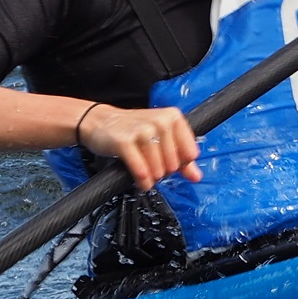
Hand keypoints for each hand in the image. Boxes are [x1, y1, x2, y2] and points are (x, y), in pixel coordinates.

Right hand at [78, 103, 202, 190]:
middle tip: (153, 166)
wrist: (100, 121)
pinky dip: (142, 181)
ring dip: (152, 178)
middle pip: (174, 164)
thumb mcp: (160, 139)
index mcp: (173, 117)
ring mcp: (142, 131)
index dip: (180, 164)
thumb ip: (181, 158)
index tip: (169, 162)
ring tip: (145, 173)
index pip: (190, 153)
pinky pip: (141, 171)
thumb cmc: (134, 130)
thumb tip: (196, 177)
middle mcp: (160, 121)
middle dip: (164, 172)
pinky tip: (141, 181)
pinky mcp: (124, 142)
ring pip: (158, 169)